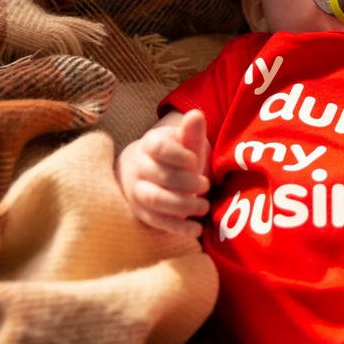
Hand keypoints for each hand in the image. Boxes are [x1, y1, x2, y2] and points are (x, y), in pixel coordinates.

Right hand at [116, 110, 211, 237]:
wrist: (148, 172)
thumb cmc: (175, 156)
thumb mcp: (184, 143)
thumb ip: (191, 132)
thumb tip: (196, 115)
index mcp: (149, 145)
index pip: (159, 148)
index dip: (180, 155)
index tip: (195, 161)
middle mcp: (138, 167)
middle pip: (161, 176)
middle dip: (187, 182)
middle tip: (205, 185)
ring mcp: (137, 191)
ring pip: (156, 199)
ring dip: (183, 205)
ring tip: (204, 206)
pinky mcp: (142, 212)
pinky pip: (157, 221)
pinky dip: (178, 227)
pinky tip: (196, 228)